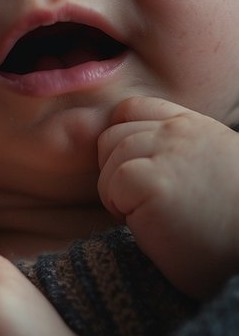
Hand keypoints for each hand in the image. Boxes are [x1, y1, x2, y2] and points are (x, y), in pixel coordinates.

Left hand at [100, 96, 238, 298]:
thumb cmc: (231, 221)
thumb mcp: (209, 166)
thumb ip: (175, 150)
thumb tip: (135, 155)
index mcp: (193, 125)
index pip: (131, 110)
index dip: (121, 141)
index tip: (137, 174)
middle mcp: (178, 133)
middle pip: (111, 138)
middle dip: (116, 171)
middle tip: (144, 203)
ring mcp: (166, 153)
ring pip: (108, 162)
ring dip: (117, 194)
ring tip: (152, 216)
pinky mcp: (152, 181)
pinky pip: (112, 186)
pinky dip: (121, 209)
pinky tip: (151, 225)